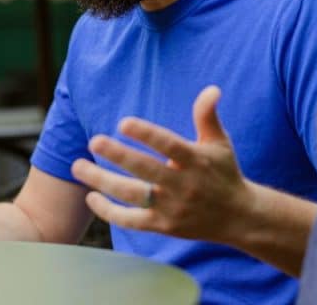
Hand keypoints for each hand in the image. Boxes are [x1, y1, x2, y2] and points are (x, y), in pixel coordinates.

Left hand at [71, 86, 254, 243]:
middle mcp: (183, 185)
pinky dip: (109, 211)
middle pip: (146, 170)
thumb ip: (208, 116)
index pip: (169, 145)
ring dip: (102, 181)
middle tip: (94, 141)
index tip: (123, 122)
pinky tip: (91, 196)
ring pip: (133, 195)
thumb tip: (211, 88)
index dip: (147, 134)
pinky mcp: (164, 226)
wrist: (238, 217)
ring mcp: (172, 208)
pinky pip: (131, 220)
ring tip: (78, 166)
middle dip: (118, 156)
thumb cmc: (224, 172)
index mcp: (196, 161)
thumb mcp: (220, 143)